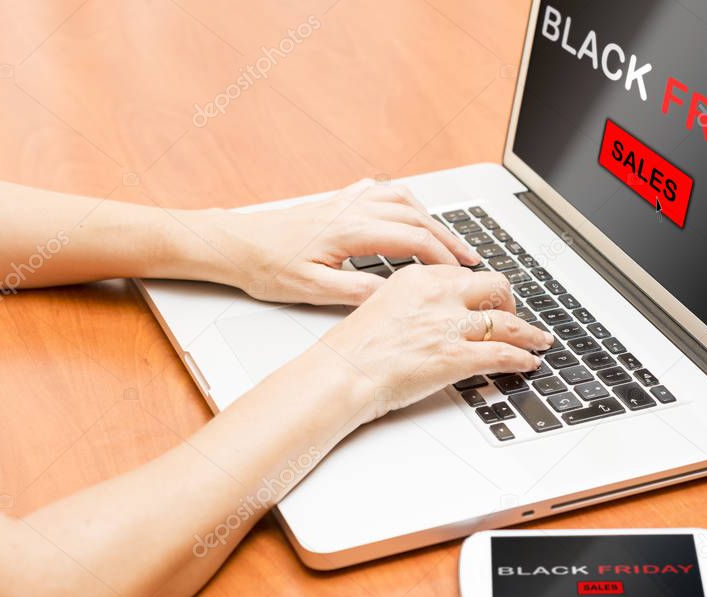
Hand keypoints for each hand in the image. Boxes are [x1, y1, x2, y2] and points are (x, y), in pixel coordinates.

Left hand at [188, 178, 479, 304]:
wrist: (235, 244)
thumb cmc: (266, 267)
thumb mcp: (311, 290)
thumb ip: (356, 291)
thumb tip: (394, 294)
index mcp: (349, 229)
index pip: (412, 238)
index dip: (442, 257)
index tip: (460, 274)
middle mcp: (352, 208)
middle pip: (416, 216)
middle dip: (448, 237)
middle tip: (471, 259)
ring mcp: (345, 200)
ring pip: (404, 199)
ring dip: (432, 218)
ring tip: (450, 240)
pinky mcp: (338, 200)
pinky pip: (384, 191)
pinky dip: (407, 202)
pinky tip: (412, 213)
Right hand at [315, 265, 555, 422]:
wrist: (339, 374)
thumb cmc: (351, 350)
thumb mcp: (380, 307)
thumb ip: (412, 304)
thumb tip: (431, 316)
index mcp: (418, 277)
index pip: (465, 275)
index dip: (484, 290)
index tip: (489, 299)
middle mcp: (437, 295)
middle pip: (494, 286)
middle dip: (511, 303)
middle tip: (514, 317)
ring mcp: (448, 325)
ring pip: (506, 321)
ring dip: (529, 333)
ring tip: (538, 340)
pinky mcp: (455, 356)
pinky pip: (502, 353)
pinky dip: (522, 358)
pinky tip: (527, 363)